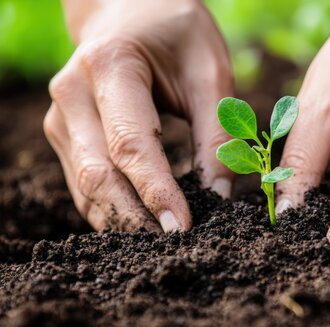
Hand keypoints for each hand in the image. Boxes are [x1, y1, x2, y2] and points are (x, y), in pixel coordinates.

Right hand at [44, 0, 232, 231]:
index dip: (156, 191)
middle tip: (176, 249)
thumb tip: (218, 198)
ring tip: (162, 246)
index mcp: (109, 68)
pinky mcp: (65, 136)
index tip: (182, 228)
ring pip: (87, 188)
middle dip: (137, 218)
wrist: (130, 12)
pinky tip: (142, 227)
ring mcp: (61, 119)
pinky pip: (86, 186)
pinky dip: (114, 211)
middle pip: (99, 175)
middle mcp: (72, 95)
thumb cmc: (177, 35)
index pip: (130, 144)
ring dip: (124, 221)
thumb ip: (217, 134)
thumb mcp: (211, 73)